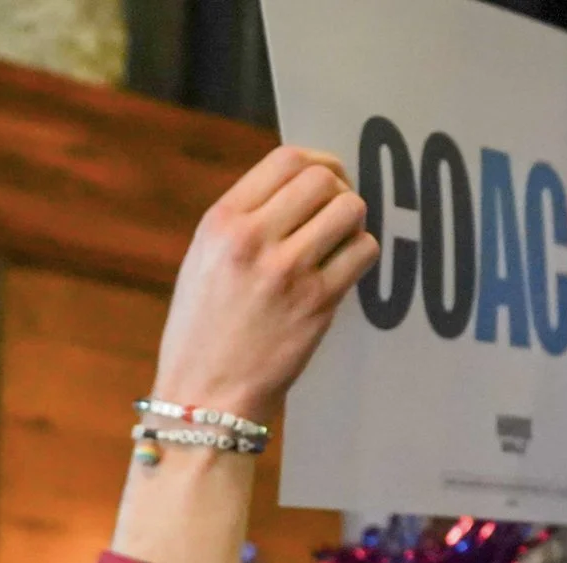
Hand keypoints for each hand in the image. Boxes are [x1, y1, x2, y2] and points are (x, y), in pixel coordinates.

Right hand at [152, 145, 378, 423]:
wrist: (203, 398)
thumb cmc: (202, 333)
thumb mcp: (202, 263)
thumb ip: (244, 222)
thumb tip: (303, 187)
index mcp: (219, 224)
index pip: (286, 159)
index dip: (317, 162)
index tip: (324, 180)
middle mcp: (250, 240)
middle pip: (323, 179)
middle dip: (338, 191)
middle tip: (334, 215)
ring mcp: (285, 270)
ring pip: (350, 209)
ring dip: (353, 223)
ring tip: (337, 245)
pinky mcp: (316, 301)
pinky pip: (364, 251)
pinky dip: (360, 256)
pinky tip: (340, 273)